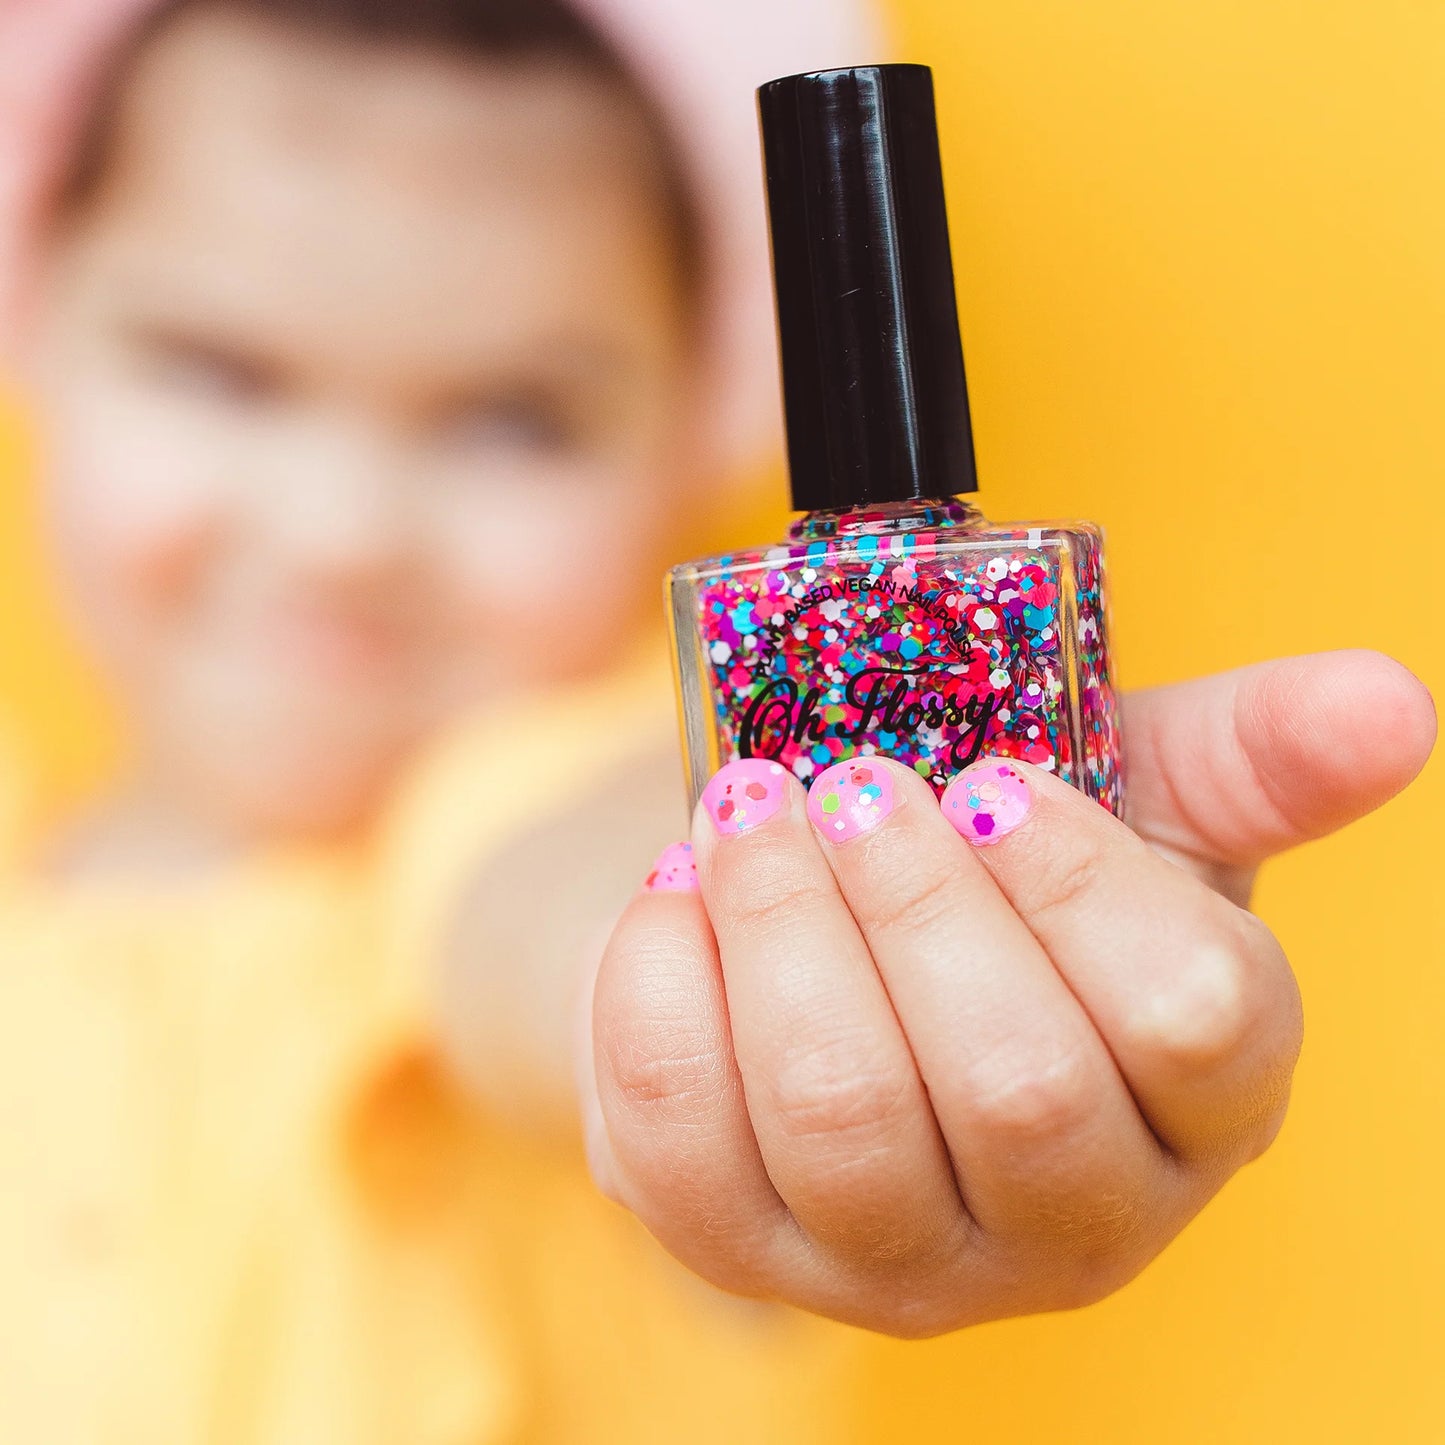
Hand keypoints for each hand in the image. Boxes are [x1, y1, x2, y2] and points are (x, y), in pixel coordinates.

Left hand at [580, 651, 1434, 1336]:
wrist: (830, 952)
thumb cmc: (993, 878)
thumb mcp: (1122, 801)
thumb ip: (1249, 758)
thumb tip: (1387, 703)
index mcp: (1198, 1101)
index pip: (1196, 1023)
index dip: (1080, 883)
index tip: (986, 777)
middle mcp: (1071, 1219)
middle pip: (1013, 1086)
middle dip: (911, 901)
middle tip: (847, 782)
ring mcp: (902, 1261)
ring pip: (841, 1118)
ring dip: (778, 925)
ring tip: (748, 812)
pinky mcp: (746, 1251)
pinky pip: (683, 1137)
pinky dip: (661, 983)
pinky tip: (674, 898)